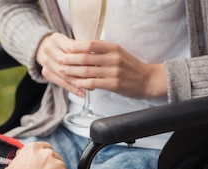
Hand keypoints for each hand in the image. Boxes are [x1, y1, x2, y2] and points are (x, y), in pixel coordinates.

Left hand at [36, 33, 166, 98]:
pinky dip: (81, 83)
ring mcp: (113, 72)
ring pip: (86, 71)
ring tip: (63, 71)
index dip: (76, 47)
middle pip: (85, 57)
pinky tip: (74, 83)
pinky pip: (92, 83)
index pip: (90, 44)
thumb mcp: (118, 53)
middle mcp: (113, 58)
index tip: (65, 48)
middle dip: (70, 59)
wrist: (148, 80)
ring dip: (72, 71)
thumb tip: (83, 48)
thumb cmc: (131, 67)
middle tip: (59, 60)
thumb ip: (102, 51)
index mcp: (113, 48)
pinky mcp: (113, 84)